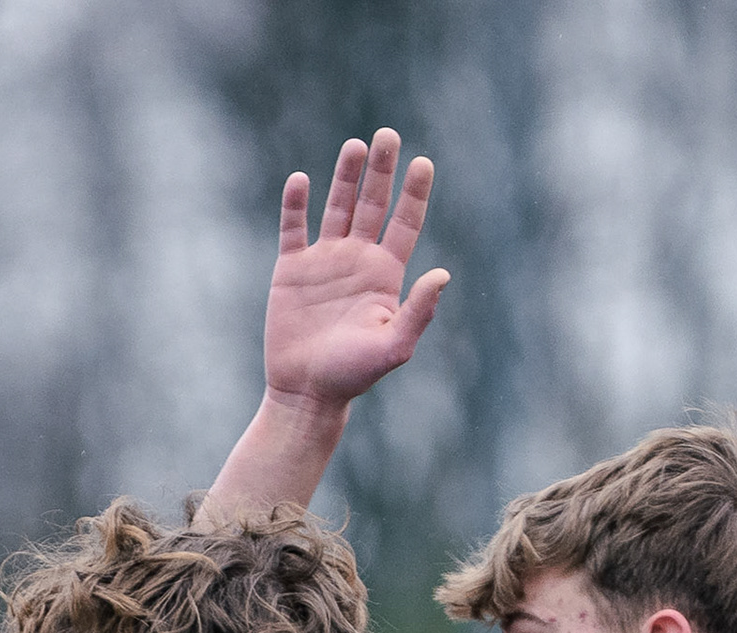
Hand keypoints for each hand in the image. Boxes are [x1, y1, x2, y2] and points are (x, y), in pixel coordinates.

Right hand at [262, 131, 448, 412]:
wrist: (307, 393)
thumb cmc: (353, 376)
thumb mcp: (393, 347)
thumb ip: (418, 312)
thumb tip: (444, 274)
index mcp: (385, 276)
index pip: (404, 224)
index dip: (414, 194)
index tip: (423, 163)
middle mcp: (357, 262)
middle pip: (373, 205)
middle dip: (382, 171)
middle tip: (389, 135)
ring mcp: (324, 262)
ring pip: (336, 207)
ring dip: (345, 176)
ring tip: (356, 146)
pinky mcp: (291, 269)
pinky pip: (293, 227)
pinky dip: (296, 203)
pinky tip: (302, 180)